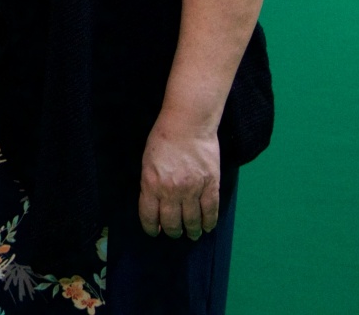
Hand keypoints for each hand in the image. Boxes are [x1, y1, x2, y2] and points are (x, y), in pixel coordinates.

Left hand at [138, 116, 221, 238]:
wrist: (187, 125)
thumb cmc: (163, 140)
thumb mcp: (147, 163)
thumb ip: (150, 185)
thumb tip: (155, 206)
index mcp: (152, 184)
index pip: (150, 216)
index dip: (152, 228)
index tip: (154, 232)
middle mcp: (172, 191)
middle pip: (172, 222)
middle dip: (173, 231)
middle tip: (175, 233)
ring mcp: (193, 189)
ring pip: (193, 220)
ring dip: (192, 230)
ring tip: (192, 234)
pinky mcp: (211, 185)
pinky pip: (211, 210)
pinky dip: (209, 222)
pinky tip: (208, 227)